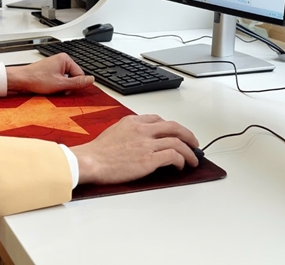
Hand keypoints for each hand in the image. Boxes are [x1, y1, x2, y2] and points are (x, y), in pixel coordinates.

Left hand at [6, 54, 93, 94]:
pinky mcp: (49, 71)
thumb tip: (91, 80)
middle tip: (57, 89)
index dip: (73, 85)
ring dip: (60, 87)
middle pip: (73, 77)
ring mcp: (54, 65)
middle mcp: (60, 60)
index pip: (80, 74)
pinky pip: (58, 80)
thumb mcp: (60, 84)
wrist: (20, 80)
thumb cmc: (36, 79)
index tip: (65, 89)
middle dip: (66, 86)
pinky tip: (47, 87)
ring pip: (65, 80)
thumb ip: (77, 82)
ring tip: (50, 88)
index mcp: (65, 59)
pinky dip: (54, 86)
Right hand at [71, 115, 198, 184]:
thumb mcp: (115, 131)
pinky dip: (181, 160)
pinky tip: (180, 166)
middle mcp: (142, 129)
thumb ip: (130, 131)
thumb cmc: (98, 151)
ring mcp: (146, 143)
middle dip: (188, 135)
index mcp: (134, 121)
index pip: (159, 119)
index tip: (177, 134)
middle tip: (194, 143)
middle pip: (174, 127)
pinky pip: (173, 156)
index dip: (172, 127)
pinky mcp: (149, 159)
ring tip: (193, 159)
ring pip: (178, 141)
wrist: (90, 161)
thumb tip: (141, 139)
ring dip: (189, 151)